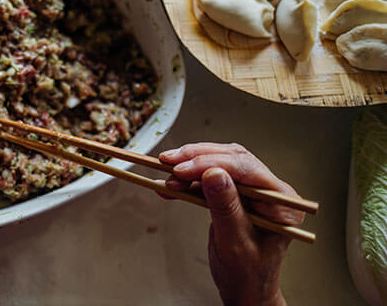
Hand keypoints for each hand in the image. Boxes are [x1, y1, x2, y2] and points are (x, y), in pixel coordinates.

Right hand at [158, 143, 304, 305]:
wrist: (244, 288)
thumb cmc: (247, 274)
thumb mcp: (235, 242)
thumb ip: (226, 207)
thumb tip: (214, 174)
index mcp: (281, 202)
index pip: (246, 169)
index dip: (212, 163)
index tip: (184, 169)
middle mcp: (268, 191)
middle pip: (231, 160)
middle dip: (197, 160)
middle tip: (169, 163)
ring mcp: (251, 191)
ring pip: (218, 165)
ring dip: (189, 168)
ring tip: (167, 176)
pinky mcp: (234, 193)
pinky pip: (209, 179)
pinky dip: (188, 181)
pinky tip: (171, 185)